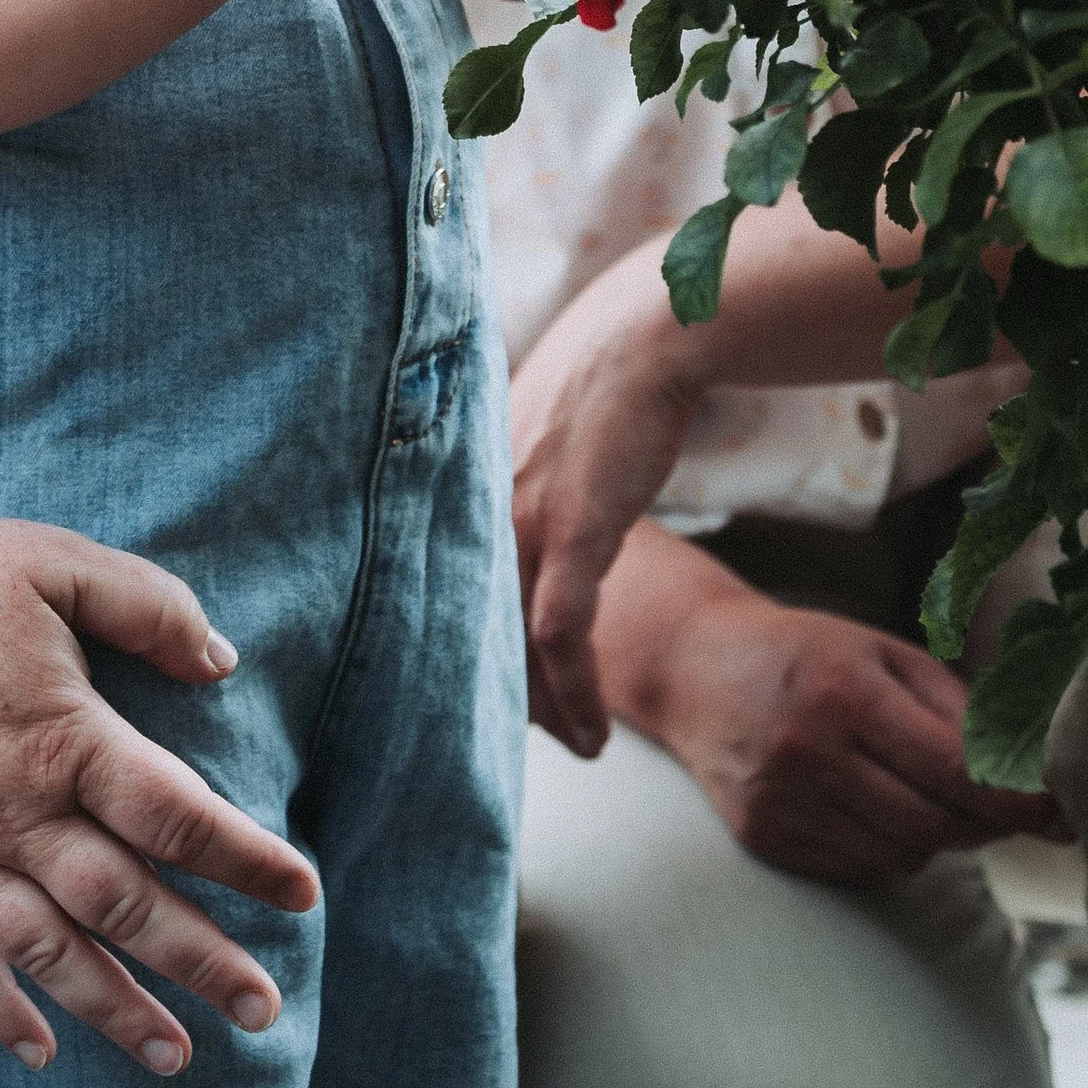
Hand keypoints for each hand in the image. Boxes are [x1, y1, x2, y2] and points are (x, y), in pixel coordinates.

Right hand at [0, 513, 320, 1071]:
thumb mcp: (52, 560)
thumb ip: (146, 605)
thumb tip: (221, 659)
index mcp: (64, 737)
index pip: (176, 816)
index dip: (245, 858)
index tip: (302, 893)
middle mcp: (16, 812)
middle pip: (125, 904)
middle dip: (200, 961)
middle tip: (263, 1010)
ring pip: (48, 951)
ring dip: (115, 1008)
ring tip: (175, 1055)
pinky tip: (41, 1049)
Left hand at [510, 240, 714, 754]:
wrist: (643, 341)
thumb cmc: (597, 391)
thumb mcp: (535, 445)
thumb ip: (517, 493)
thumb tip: (522, 533)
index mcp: (462, 495)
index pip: (445, 602)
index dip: (468, 661)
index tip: (490, 703)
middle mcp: (477, 512)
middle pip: (470, 635)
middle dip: (505, 700)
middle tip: (535, 741)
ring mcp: (520, 521)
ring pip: (513, 648)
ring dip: (548, 711)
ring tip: (579, 746)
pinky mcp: (572, 531)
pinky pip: (560, 634)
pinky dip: (577, 692)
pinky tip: (594, 728)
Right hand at [643, 585, 1062, 881]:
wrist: (696, 670)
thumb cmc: (810, 655)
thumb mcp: (885, 654)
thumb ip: (959, 711)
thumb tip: (1036, 779)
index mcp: (845, 690)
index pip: (954, 770)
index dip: (1017, 799)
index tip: (1058, 811)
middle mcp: (808, 750)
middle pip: (936, 823)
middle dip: (983, 823)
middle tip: (1000, 806)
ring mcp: (782, 800)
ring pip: (904, 854)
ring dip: (932, 833)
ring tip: (917, 790)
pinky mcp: (765, 838)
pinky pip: (861, 868)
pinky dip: (884, 846)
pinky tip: (866, 804)